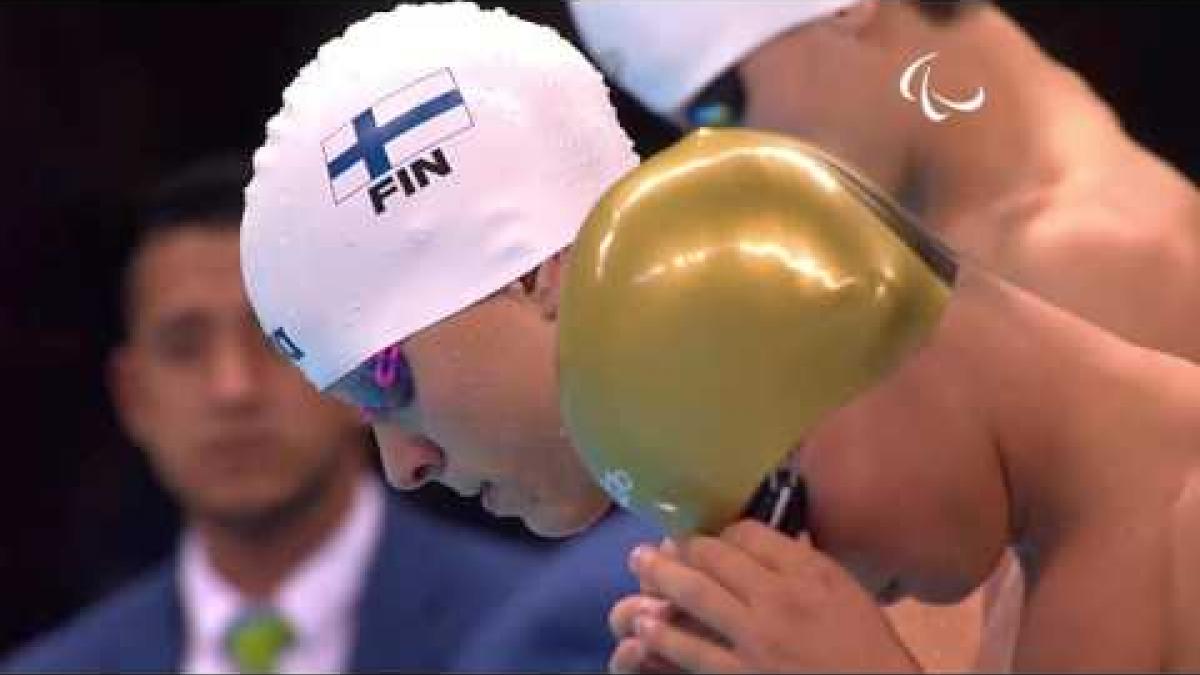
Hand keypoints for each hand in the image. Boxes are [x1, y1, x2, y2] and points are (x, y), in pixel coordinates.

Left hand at [616, 520, 919, 672]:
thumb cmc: (865, 646)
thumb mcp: (843, 589)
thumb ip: (801, 563)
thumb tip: (762, 542)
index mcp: (808, 571)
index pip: (749, 534)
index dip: (721, 531)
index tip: (708, 536)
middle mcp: (779, 597)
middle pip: (715, 557)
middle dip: (681, 545)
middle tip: (656, 541)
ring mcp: (757, 638)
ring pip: (696, 596)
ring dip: (661, 577)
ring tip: (639, 563)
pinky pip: (694, 652)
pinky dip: (664, 637)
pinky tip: (643, 626)